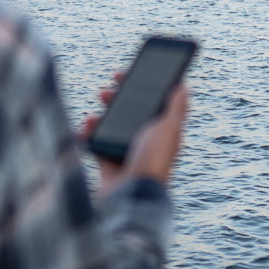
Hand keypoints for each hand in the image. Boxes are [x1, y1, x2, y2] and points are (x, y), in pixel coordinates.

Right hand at [81, 75, 188, 195]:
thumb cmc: (155, 161)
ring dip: (99, 117)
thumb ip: (176, 108)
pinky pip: (94, 144)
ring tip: (93, 116)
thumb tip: (184, 86)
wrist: (133, 195)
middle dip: (115, 99)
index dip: (139, 87)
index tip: (126, 73)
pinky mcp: (108, 163)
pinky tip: (85, 129)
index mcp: (161, 131)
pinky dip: (87, 135)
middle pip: (127, 112)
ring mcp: (125, 151)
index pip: (150, 103)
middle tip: (105, 90)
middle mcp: (143, 140)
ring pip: (109, 126)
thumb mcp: (169, 129)